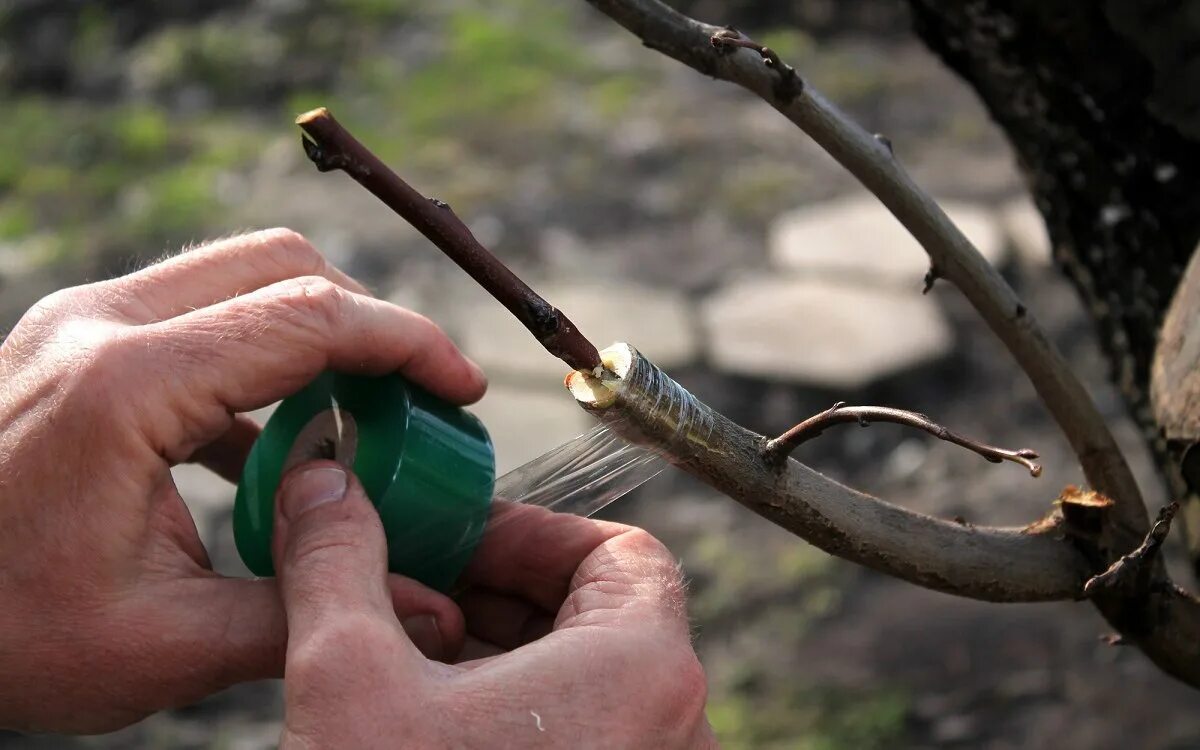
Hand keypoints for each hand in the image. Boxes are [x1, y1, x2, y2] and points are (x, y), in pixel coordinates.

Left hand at [0, 229, 485, 732]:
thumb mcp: (160, 645)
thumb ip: (305, 613)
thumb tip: (433, 611)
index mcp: (125, 385)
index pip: (309, 318)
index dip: (408, 345)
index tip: (463, 389)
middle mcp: (100, 324)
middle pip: (282, 264)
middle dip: (369, 321)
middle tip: (417, 399)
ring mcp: (81, 321)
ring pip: (241, 275)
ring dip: (316, 333)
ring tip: (357, 421)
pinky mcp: (76, 339)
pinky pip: (198, 316)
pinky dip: (261, 359)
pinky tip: (275, 444)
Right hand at [273, 462, 713, 748]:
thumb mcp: (348, 679)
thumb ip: (338, 564)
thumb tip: (323, 488)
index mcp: (644, 669)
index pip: (622, 551)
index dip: (532, 532)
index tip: (458, 540)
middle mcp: (673, 729)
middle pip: (604, 612)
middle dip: (503, 589)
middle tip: (420, 587)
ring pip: (590, 680)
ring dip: (504, 652)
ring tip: (413, 656)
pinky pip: (584, 737)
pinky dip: (518, 713)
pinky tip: (434, 723)